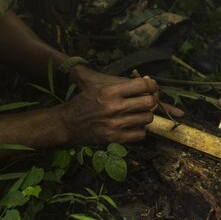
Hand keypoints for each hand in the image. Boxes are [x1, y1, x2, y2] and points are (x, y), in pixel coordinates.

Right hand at [61, 73, 175, 144]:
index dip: (152, 85)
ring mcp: (115, 124)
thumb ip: (123, 84)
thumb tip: (148, 81)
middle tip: (147, 101)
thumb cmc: (84, 101)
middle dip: (151, 100)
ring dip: (145, 115)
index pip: (143, 86)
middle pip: (149, 102)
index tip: (152, 87)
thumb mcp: (99, 86)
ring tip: (138, 113)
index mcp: (110, 91)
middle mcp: (114, 107)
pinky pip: (140, 134)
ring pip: (147, 118)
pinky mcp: (115, 138)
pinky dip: (140, 129)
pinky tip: (133, 125)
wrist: (68, 123)